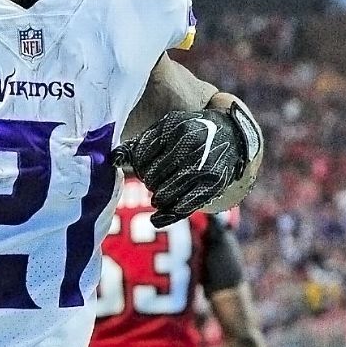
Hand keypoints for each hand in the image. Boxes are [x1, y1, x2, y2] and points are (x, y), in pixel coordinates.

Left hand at [114, 100, 262, 227]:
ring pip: (165, 193)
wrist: (232, 137)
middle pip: (151, 177)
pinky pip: (184, 206)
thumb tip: (113, 160)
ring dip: (157, 197)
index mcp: (174, 127)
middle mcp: (190, 145)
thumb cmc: (190, 133)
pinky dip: (167, 216)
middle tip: (154, 181)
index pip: (141, 156)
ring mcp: (203, 166)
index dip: (138, 165)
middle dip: (149, 182)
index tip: (144, 166)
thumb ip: (139, 144)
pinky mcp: (213, 185)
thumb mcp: (166, 130)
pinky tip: (156, 219)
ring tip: (158, 195)